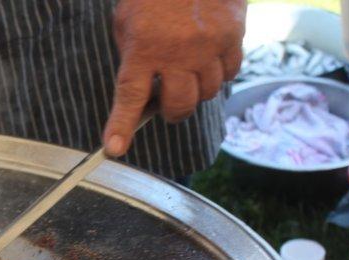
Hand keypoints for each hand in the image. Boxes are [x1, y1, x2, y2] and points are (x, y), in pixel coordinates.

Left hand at [103, 0, 245, 156]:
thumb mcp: (128, 23)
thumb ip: (134, 58)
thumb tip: (142, 94)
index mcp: (143, 47)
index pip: (130, 96)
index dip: (121, 126)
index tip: (114, 148)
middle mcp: (177, 51)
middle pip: (178, 105)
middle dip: (171, 112)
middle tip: (166, 105)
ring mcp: (209, 44)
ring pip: (207, 92)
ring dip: (196, 92)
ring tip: (188, 74)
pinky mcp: (233, 34)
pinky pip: (229, 72)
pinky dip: (219, 73)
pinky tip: (209, 60)